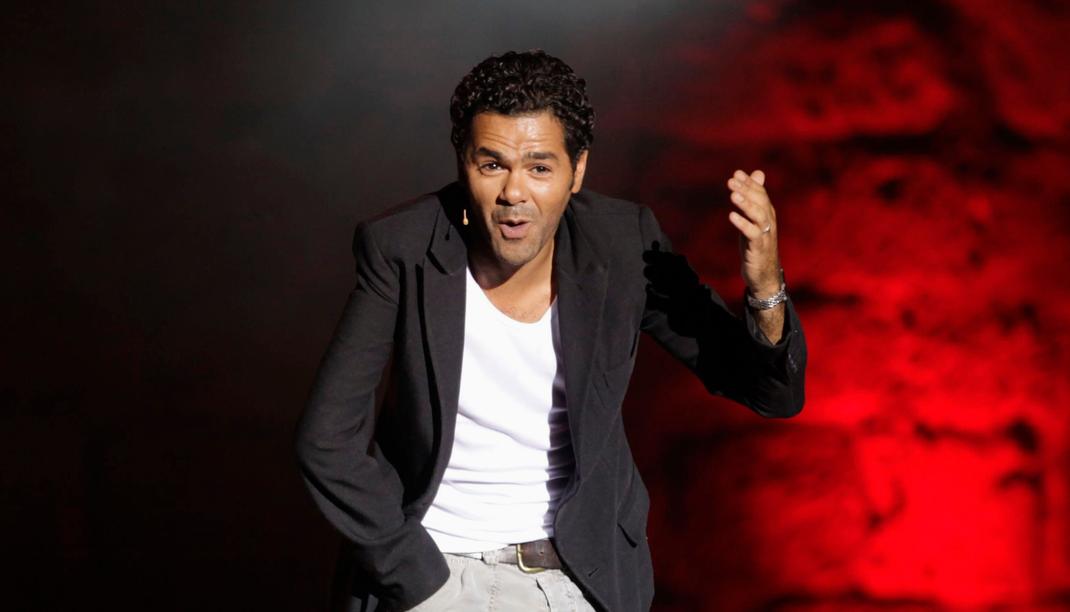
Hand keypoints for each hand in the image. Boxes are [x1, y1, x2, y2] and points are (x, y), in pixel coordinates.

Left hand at [727, 169, 780, 297]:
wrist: (764, 274)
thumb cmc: (757, 245)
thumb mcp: (754, 220)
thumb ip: (754, 197)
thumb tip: (757, 173)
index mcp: (768, 214)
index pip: (761, 194)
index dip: (749, 183)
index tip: (736, 173)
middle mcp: (769, 221)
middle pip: (760, 201)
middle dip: (746, 190)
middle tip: (731, 181)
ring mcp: (765, 234)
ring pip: (759, 215)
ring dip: (746, 204)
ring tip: (733, 195)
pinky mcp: (759, 248)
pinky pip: (753, 233)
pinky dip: (743, 224)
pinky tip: (731, 216)